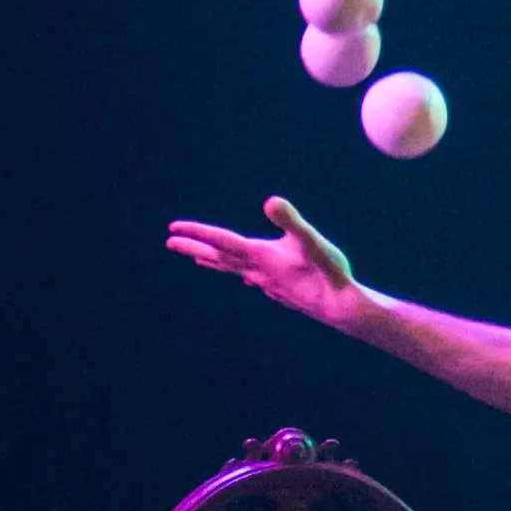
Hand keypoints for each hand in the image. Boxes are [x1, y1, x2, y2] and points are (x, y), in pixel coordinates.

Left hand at [166, 196, 363, 327]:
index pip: (222, 241)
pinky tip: (245, 277)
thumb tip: (270, 201)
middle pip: (219, 257)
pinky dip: (237, 272)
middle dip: (194, 247)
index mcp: (260, 256)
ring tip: (197, 258)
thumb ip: (290, 221)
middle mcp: (257, 271)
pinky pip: (249, 278)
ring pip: (232, 269)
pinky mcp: (278, 289)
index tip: (173, 228)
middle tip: (171, 242)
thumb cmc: (329, 273)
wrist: (340, 309)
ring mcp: (266, 283)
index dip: (197, 232)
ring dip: (213, 260)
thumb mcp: (311, 241)